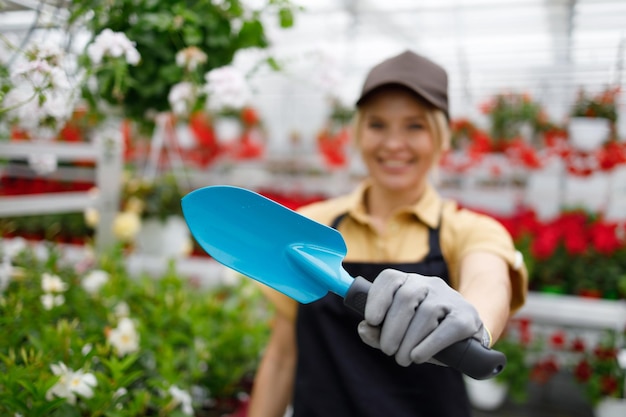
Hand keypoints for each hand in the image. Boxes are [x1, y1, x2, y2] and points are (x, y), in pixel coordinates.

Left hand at [357, 269, 488, 366]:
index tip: (371, 320)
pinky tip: (418, 356)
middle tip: (388, 350)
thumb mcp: (400, 332)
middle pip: (406, 298)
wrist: (467, 337)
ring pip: (426, 314)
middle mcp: (430, 285)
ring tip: (403, 358)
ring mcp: (450, 298)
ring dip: (409, 341)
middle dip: (392, 328)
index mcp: (409, 283)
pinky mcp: (467, 316)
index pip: (390, 278)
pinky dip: (429, 345)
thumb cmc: (426, 333)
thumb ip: (378, 332)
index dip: (378, 298)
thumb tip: (363, 329)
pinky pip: (447, 328)